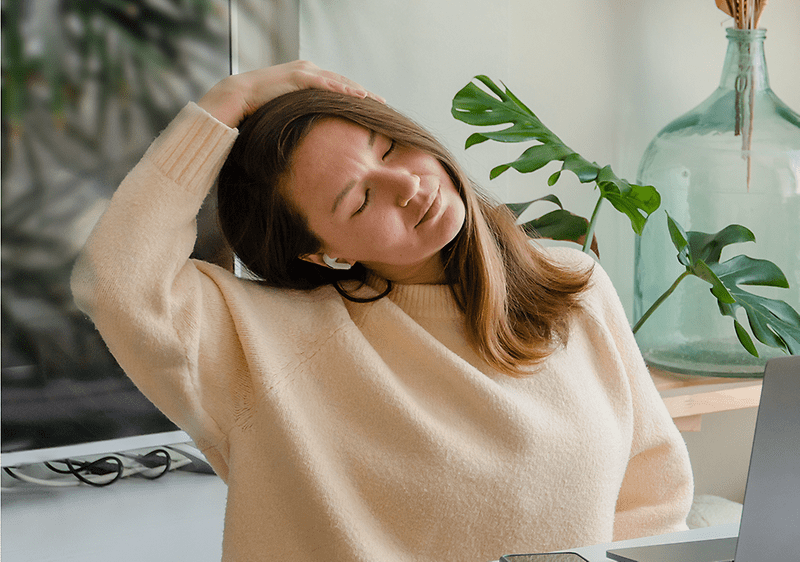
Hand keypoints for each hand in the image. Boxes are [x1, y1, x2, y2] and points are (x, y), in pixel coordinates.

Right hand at [197, 60, 383, 127]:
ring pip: (338, 81)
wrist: (237, 97)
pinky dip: (343, 89)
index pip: (336, 86)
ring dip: (358, 91)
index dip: (354, 95)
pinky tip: (358, 96)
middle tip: (383, 103)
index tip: (372, 107)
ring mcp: (303, 71)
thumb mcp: (286, 112)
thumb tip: (311, 137)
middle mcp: (308, 70)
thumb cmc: (260, 109)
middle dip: (363, 92)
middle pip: (342, 81)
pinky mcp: (298, 76)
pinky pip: (326, 83)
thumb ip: (300, 116)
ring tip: (377, 101)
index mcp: (306, 77)